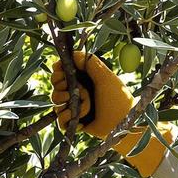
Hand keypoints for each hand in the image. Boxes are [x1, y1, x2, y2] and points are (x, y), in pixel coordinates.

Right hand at [50, 51, 171, 176]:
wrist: (122, 124)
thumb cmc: (117, 99)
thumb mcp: (105, 77)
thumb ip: (90, 63)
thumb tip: (74, 53)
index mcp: (83, 79)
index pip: (61, 72)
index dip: (58, 72)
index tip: (61, 74)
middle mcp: (77, 91)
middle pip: (55, 87)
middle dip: (61, 89)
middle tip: (72, 92)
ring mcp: (74, 106)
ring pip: (56, 103)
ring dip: (68, 104)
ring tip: (84, 107)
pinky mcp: (73, 121)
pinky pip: (60, 119)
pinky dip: (67, 118)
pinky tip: (80, 120)